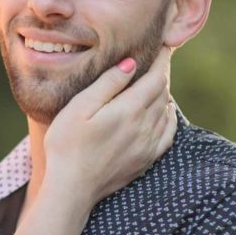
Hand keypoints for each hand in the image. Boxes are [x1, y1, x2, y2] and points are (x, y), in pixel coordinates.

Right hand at [34, 53, 177, 215]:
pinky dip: (167, 117)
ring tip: (155, 82)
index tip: (164, 46)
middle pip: (163, 92)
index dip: (162, 60)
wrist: (72, 188)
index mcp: (130, 110)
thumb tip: (131, 63)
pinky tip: (161, 113)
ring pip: (166, 111)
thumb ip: (108, 84)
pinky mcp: (147, 160)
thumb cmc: (67, 145)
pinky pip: (168, 133)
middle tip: (157, 60)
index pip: (157, 78)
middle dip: (162, 74)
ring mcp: (148, 146)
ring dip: (163, 94)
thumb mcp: (80, 107)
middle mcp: (145, 127)